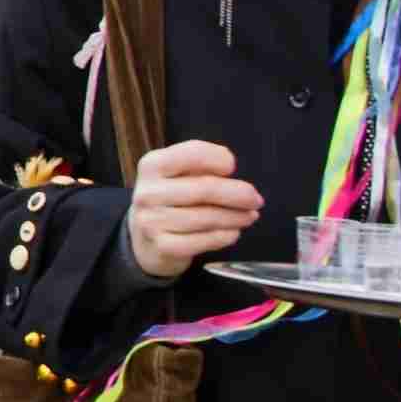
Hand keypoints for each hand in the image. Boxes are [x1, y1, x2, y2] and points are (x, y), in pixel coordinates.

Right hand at [125, 139, 259, 282]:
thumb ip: (201, 164)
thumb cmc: (171, 198)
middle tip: (256, 200)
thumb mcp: (177, 174)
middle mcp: (147, 193)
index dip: (219, 158)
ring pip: (208, 217)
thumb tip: (229, 167)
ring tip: (250, 216)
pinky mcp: (163, 247)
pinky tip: (233, 232)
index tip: (231, 167)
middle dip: (239, 194)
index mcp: (152, 165)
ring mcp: (152, 222)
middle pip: (205, 189)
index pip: (193, 154)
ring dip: (237, 217)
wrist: (144, 237)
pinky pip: (205, 240)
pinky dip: (226, 236)